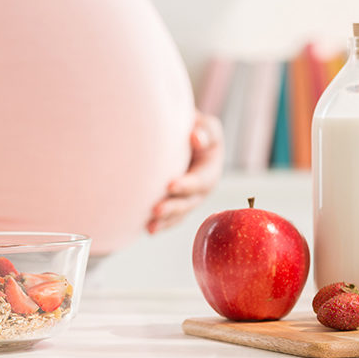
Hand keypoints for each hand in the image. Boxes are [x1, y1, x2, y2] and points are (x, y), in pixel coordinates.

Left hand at [147, 111, 222, 233]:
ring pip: (179, 214)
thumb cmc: (196, 130)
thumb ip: (205, 132)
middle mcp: (202, 189)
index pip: (200, 180)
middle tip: (156, 210)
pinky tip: (147, 230)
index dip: (187, 184)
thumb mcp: (207, 127)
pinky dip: (161, 224)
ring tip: (150, 228)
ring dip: (165, 221)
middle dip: (173, 207)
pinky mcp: (179, 205)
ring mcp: (190, 200)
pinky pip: (171, 218)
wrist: (188, 139)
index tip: (169, 185)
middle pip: (189, 202)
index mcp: (211, 170)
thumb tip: (196, 137)